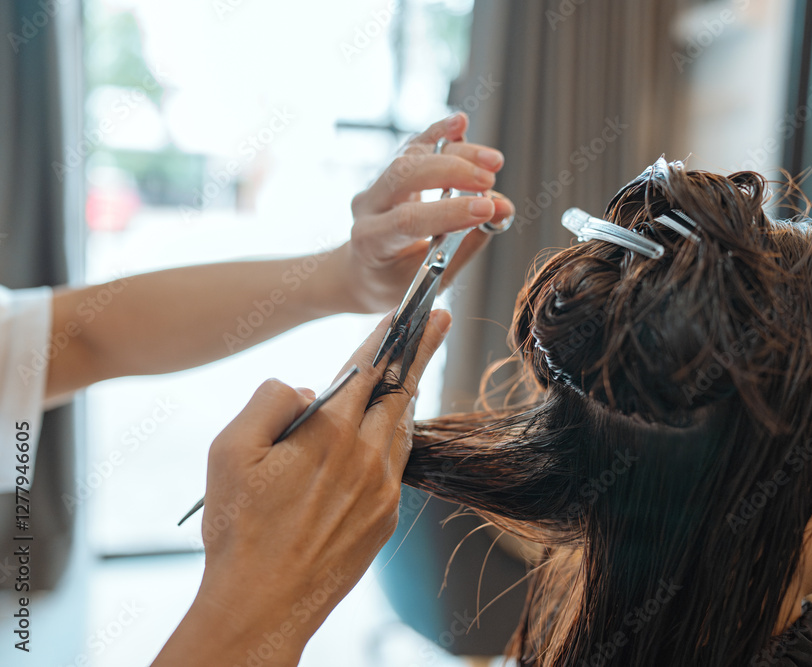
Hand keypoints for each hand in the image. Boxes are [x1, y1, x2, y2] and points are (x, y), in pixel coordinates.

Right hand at [153, 310, 451, 666]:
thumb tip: (303, 389)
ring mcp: (383, 489)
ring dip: (407, 394)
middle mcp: (367, 456)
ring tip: (412, 368)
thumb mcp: (229, 451)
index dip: (389, 334)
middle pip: (400, 389)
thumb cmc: (238, 528)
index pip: (367, 367)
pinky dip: (394, 438)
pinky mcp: (386, 517)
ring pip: (402, 426)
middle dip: (420, 349)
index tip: (411, 310)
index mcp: (330, 432)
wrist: (263, 604)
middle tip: (439, 318)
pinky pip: (396, 464)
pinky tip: (387, 430)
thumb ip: (268, 401)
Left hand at [347, 112, 514, 312]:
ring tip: (493, 163)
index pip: (408, 220)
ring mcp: (377, 184)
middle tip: (489, 184)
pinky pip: (415, 145)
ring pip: (413, 156)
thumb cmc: (397, 280)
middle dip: (452, 174)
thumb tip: (501, 211)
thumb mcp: (432, 279)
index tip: (487, 210)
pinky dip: (440, 132)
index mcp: (371, 241)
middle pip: (406, 174)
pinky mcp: (392, 169)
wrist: (364, 270)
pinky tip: (461, 123)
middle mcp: (369, 206)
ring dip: (456, 155)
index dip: (449, 212)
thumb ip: (466, 246)